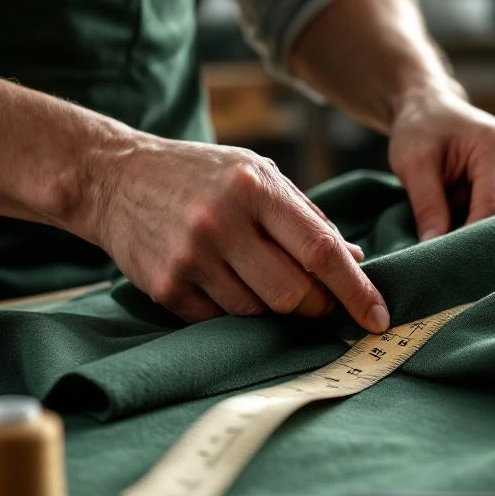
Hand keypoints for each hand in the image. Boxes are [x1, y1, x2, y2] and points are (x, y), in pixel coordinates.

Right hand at [86, 134, 389, 329]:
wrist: (115, 178)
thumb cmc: (204, 176)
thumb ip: (308, 217)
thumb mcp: (259, 175)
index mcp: (256, 189)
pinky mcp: (166, 286)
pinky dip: (234, 311)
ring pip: (258, 312)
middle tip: (315, 298)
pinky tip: (222, 282)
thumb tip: (356, 260)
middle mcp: (222, 222)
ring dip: (272, 308)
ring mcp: (190, 257)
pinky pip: (220, 320)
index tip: (379, 317)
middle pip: (293, 293)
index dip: (356, 289)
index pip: (320, 250)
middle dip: (315, 306)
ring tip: (256, 277)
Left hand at [388, 87, 494, 240]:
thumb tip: (433, 247)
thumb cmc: (421, 131)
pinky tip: (466, 209)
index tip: (448, 261)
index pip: (494, 208)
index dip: (472, 238)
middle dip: (480, 236)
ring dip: (484, 226)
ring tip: (453, 213)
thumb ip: (426, 205)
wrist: (432, 109)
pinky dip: (491, 220)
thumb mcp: (413, 164)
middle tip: (448, 252)